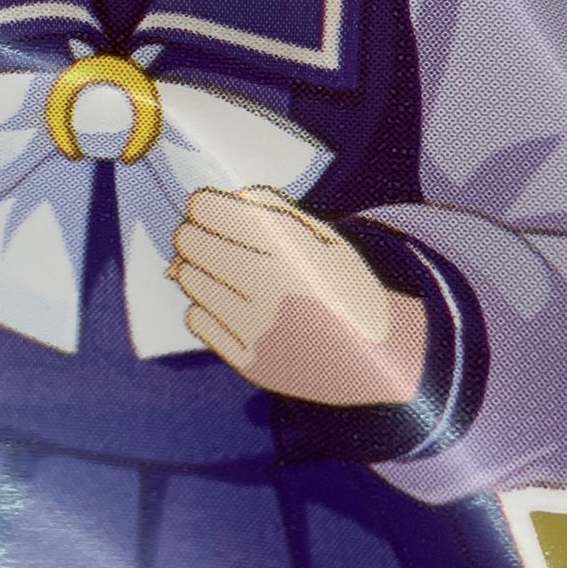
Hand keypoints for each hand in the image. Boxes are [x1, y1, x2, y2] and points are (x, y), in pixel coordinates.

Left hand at [168, 187, 426, 406]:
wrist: (378, 359)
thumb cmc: (343, 287)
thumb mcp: (322, 237)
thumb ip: (268, 210)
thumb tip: (205, 205)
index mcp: (292, 250)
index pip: (210, 211)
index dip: (204, 205)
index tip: (208, 208)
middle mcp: (271, 289)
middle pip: (190, 242)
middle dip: (194, 234)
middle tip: (208, 238)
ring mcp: (257, 329)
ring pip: (188, 280)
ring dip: (197, 270)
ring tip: (225, 274)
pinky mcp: (248, 362)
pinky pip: (196, 319)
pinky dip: (205, 307)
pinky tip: (230, 306)